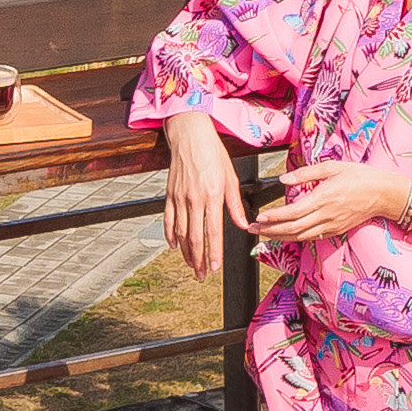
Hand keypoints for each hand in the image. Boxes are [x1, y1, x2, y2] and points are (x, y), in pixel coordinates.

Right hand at [160, 114, 251, 282]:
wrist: (189, 135)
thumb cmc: (213, 153)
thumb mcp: (230, 177)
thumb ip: (235, 204)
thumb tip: (243, 225)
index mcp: (213, 195)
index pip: (212, 231)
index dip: (213, 252)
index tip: (215, 268)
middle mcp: (194, 199)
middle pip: (194, 237)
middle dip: (198, 260)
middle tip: (201, 275)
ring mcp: (179, 198)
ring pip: (180, 233)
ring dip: (185, 252)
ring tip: (190, 265)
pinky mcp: (169, 194)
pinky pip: (168, 220)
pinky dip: (170, 235)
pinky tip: (174, 246)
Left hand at [254, 158, 411, 252]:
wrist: (383, 194)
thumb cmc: (360, 177)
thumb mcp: (332, 167)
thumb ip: (305, 174)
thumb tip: (283, 180)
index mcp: (323, 198)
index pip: (293, 212)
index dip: (274, 217)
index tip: (259, 217)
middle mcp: (326, 215)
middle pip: (293, 228)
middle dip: (270, 231)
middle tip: (253, 229)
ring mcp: (331, 225)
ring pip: (300, 236)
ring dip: (280, 236)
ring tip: (264, 234)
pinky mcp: (335, 230)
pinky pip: (311, 237)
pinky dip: (296, 237)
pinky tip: (286, 235)